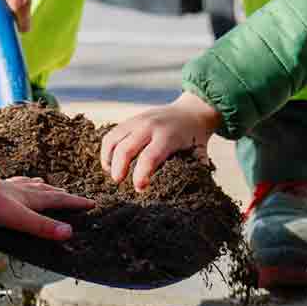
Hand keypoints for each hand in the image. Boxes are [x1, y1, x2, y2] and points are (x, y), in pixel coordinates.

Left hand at [0, 176, 94, 239]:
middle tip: (72, 196)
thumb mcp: (20, 219)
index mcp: (32, 198)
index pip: (59, 200)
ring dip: (43, 187)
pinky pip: (15, 184)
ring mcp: (10, 188)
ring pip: (32, 186)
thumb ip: (43, 227)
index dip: (76, 202)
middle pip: (48, 191)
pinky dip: (22, 184)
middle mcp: (24, 190)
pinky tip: (16, 185)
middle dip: (62, 195)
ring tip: (47, 186)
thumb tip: (69, 232)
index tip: (91, 203)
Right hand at [100, 92, 222, 191]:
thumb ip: (195, 171)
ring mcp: (138, 121)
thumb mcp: (199, 154)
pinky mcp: (130, 120)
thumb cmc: (195, 138)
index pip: (149, 157)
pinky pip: (112, 135)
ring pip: (113, 140)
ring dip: (108, 159)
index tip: (139, 189)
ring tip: (112, 174)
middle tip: (119, 183)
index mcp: (168, 137)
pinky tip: (110, 163)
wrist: (191, 111)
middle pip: (125, 149)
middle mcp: (150, 126)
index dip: (141, 175)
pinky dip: (107, 150)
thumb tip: (192, 195)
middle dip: (118, 168)